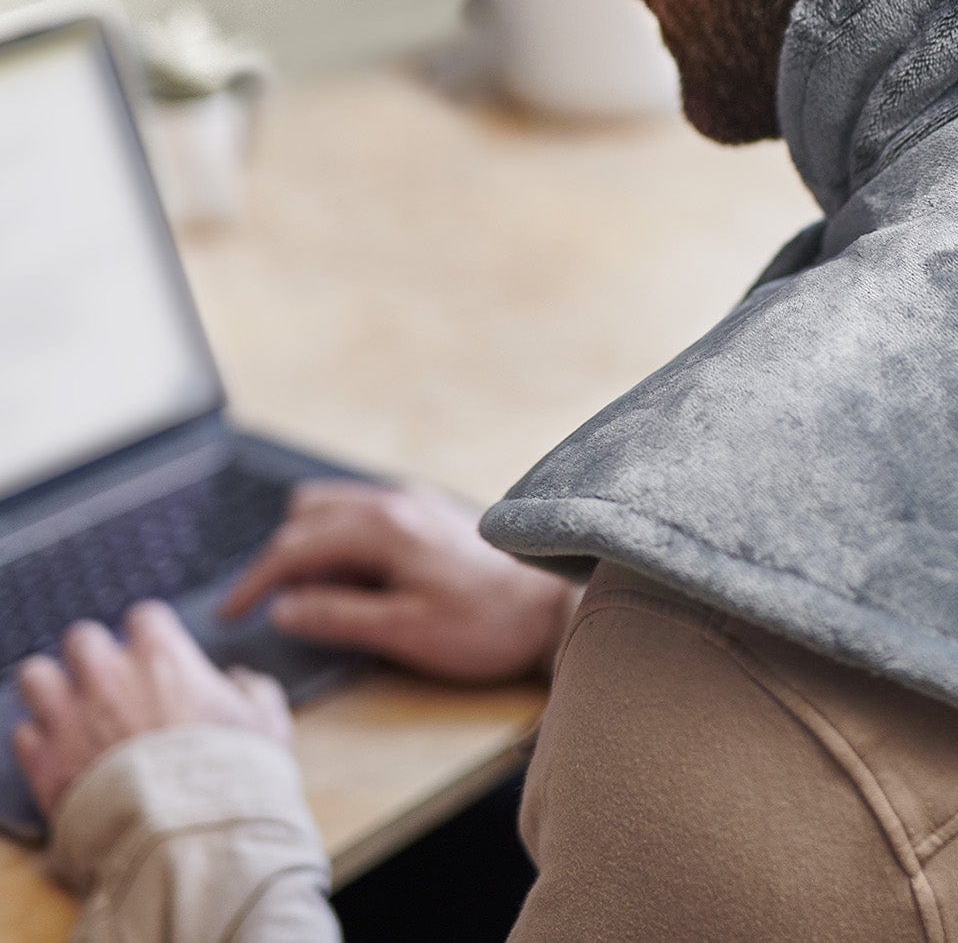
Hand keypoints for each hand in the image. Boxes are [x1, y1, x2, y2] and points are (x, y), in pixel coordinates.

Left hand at [12, 601, 289, 820]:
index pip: (143, 615)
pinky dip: (40, 742)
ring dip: (52, 690)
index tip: (156, 654)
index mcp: (164, 657)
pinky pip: (23, 734)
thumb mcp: (268, 723)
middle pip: (81, 638)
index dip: (151, 634)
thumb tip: (237, 679)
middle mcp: (110, 677)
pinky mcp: (45, 764)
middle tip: (110, 682)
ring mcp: (71, 718)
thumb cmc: (233, 776)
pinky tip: (62, 755)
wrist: (188, 839)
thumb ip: (253, 689)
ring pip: (35, 676)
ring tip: (72, 711)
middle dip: (93, 656)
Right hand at [219, 480, 572, 682]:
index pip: (294, 547)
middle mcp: (395, 502)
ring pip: (335, 506)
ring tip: (307, 593)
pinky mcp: (431, 510)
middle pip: (307, 519)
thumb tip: (281, 609)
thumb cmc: (484, 625)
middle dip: (277, 561)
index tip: (228, 616)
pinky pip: (364, 510)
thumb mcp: (404, 633)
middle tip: (263, 610)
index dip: (253, 582)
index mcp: (383, 529)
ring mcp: (415, 501)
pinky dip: (340, 535)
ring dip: (309, 542)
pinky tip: (352, 573)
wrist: (552, 608)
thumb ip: (339, 616)